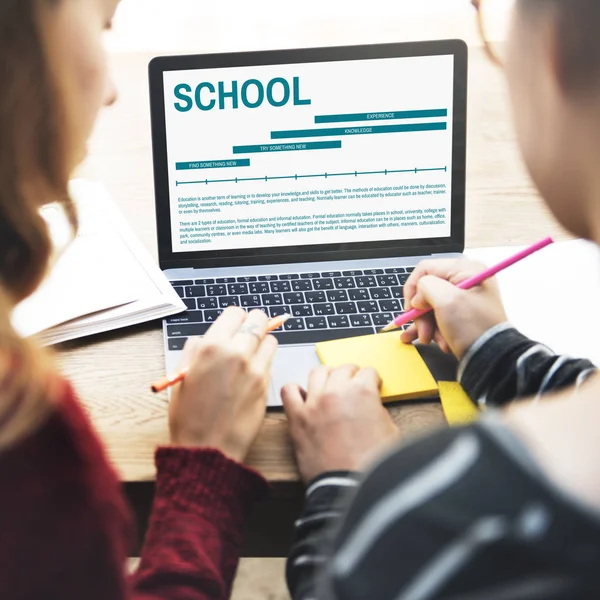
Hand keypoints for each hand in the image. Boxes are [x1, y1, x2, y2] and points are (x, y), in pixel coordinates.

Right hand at [169, 307, 277, 461]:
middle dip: (253, 324)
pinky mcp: (266, 384)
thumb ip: (194, 351)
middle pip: (258, 320)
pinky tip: (252, 372)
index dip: (234, 319)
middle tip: (247, 333)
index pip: (235, 313)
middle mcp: (236, 353)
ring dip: (262, 342)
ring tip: (250, 354)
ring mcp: (255, 368)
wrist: (208, 449)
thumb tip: (206, 339)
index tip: (233, 325)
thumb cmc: (189, 416)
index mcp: (211, 347)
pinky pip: (271, 361)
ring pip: (270, 339)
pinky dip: (265, 361)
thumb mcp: (181, 377)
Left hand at [281, 365, 398, 481]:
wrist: (349, 487)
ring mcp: (314, 403)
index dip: (371, 380)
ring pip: (317, 372)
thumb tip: (371, 406)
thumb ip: (378, 410)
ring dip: (326, 377)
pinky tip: (303, 398)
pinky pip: (288, 391)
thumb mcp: (391, 431)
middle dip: (351, 375)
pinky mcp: (297, 418)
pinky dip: (295, 391)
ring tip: (329, 387)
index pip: (368, 372)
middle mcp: (336, 391)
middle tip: (352, 386)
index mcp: (362, 392)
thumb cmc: (371, 465)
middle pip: (343, 368)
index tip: (370, 386)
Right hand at [400, 258, 507, 358]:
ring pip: (430, 306)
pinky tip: (427, 339)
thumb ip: (426, 287)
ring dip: (426, 325)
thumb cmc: (473, 328)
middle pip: (427, 290)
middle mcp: (465, 281)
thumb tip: (418, 297)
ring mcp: (464, 299)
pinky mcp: (462, 316)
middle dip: (420, 313)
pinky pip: (438, 317)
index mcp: (466, 270)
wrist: (492, 359)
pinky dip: (431, 329)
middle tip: (423, 331)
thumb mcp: (447, 301)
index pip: (425, 269)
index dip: (413, 288)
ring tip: (429, 340)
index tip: (411, 309)